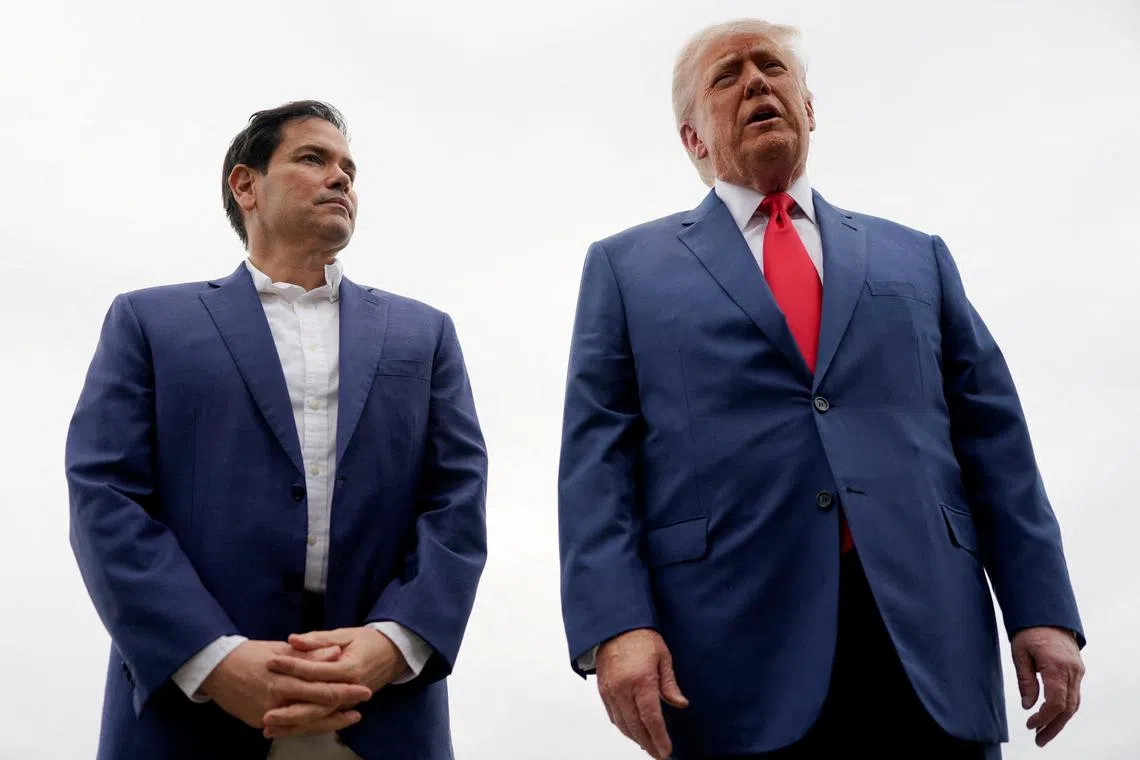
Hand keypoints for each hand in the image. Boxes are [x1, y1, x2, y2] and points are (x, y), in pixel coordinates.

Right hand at [201, 640, 371, 731]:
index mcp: (285, 680)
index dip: (345, 690)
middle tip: (363, 704)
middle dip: (343, 707)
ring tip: (348, 718)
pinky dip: (307, 725)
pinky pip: (290, 727)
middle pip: (317, 708)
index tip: (363, 688)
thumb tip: (336, 653)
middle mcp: (278, 701)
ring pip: (306, 723)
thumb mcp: (281, 649)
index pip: (322, 688)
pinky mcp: (260, 722)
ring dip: (329, 722)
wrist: (216, 670)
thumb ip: (310, 654)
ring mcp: (268, 715)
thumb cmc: (250, 655)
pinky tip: (322, 723)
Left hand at [262, 627, 407, 737]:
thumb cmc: (368, 641)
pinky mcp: (345, 707)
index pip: (316, 670)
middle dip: (290, 709)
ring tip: (269, 727)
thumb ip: (318, 639)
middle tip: (265, 712)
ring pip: (319, 717)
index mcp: (349, 667)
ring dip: (294, 724)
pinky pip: (323, 720)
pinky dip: (303, 726)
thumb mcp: (345, 634)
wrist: (394, 654)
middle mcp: (350, 688)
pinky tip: (285, 730)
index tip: (271, 662)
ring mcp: (349, 701)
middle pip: (317, 703)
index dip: (293, 666)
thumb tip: (293, 640)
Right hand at [596, 628, 688, 759]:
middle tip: (659, 753)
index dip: (659, 738)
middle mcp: (623, 689)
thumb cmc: (641, 638)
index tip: (666, 750)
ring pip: (623, 725)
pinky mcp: (603, 691)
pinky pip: (613, 716)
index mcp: (641, 680)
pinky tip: (633, 730)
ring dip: (636, 738)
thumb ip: (670, 684)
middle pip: (636, 727)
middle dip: (648, 744)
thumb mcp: (663, 657)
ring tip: (648, 744)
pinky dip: (623, 727)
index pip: (651, 718)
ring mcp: (611, 691)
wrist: (614, 627)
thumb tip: (680, 704)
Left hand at [1011, 626, 1084, 746]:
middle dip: (1053, 726)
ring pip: (1073, 703)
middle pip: (1068, 708)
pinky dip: (1065, 709)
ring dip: (1060, 721)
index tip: (1030, 726)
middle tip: (1039, 740)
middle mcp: (1072, 671)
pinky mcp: (1077, 671)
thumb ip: (1025, 680)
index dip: (1044, 718)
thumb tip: (1028, 706)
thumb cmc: (1029, 631)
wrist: (1048, 614)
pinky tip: (1052, 717)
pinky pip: (1074, 695)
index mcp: (1056, 666)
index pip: (1055, 702)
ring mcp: (1077, 671)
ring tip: (1044, 734)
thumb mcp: (1019, 653)